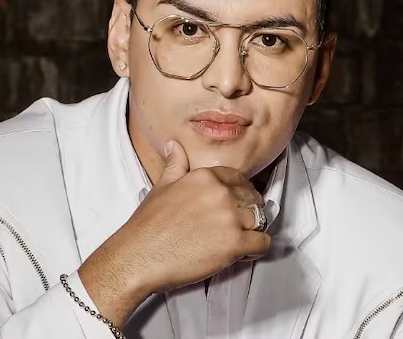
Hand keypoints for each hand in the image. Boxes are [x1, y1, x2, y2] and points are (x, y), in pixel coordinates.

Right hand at [78, 140, 270, 325]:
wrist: (139, 255)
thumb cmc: (148, 226)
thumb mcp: (161, 186)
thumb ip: (175, 164)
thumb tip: (174, 146)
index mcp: (206, 177)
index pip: (239, 179)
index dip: (240, 192)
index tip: (236, 203)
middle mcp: (221, 193)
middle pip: (253, 198)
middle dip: (248, 211)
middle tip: (237, 223)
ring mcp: (230, 218)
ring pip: (261, 219)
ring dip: (253, 230)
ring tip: (240, 239)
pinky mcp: (234, 244)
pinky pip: (262, 243)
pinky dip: (257, 249)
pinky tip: (244, 252)